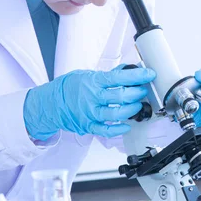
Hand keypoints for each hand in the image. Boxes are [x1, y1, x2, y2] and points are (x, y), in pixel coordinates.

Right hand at [23, 65, 155, 139]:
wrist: (51, 102)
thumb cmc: (70, 87)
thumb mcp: (88, 75)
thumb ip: (108, 75)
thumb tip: (127, 69)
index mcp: (94, 82)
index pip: (119, 77)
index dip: (137, 76)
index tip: (149, 74)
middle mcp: (93, 97)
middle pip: (120, 96)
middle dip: (137, 93)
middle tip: (143, 90)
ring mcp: (91, 113)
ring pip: (116, 114)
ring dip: (131, 110)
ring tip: (137, 105)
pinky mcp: (89, 125)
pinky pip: (106, 130)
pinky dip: (118, 129)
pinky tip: (126, 125)